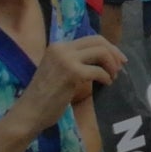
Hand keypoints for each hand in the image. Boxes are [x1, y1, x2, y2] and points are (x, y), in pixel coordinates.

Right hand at [9, 36, 123, 136]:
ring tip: (112, 77)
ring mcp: (65, 59)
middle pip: (98, 41)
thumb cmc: (45, 96)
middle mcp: (61, 48)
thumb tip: (104, 57)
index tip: (118, 59)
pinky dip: (106, 77)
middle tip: (121, 66)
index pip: (91, 39)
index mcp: (58, 46)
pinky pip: (98, 70)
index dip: (108, 47)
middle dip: (114, 52)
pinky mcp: (71, 72)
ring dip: (112, 64)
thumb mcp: (60, 70)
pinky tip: (106, 84)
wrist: (29, 112)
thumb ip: (77, 61)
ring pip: (101, 52)